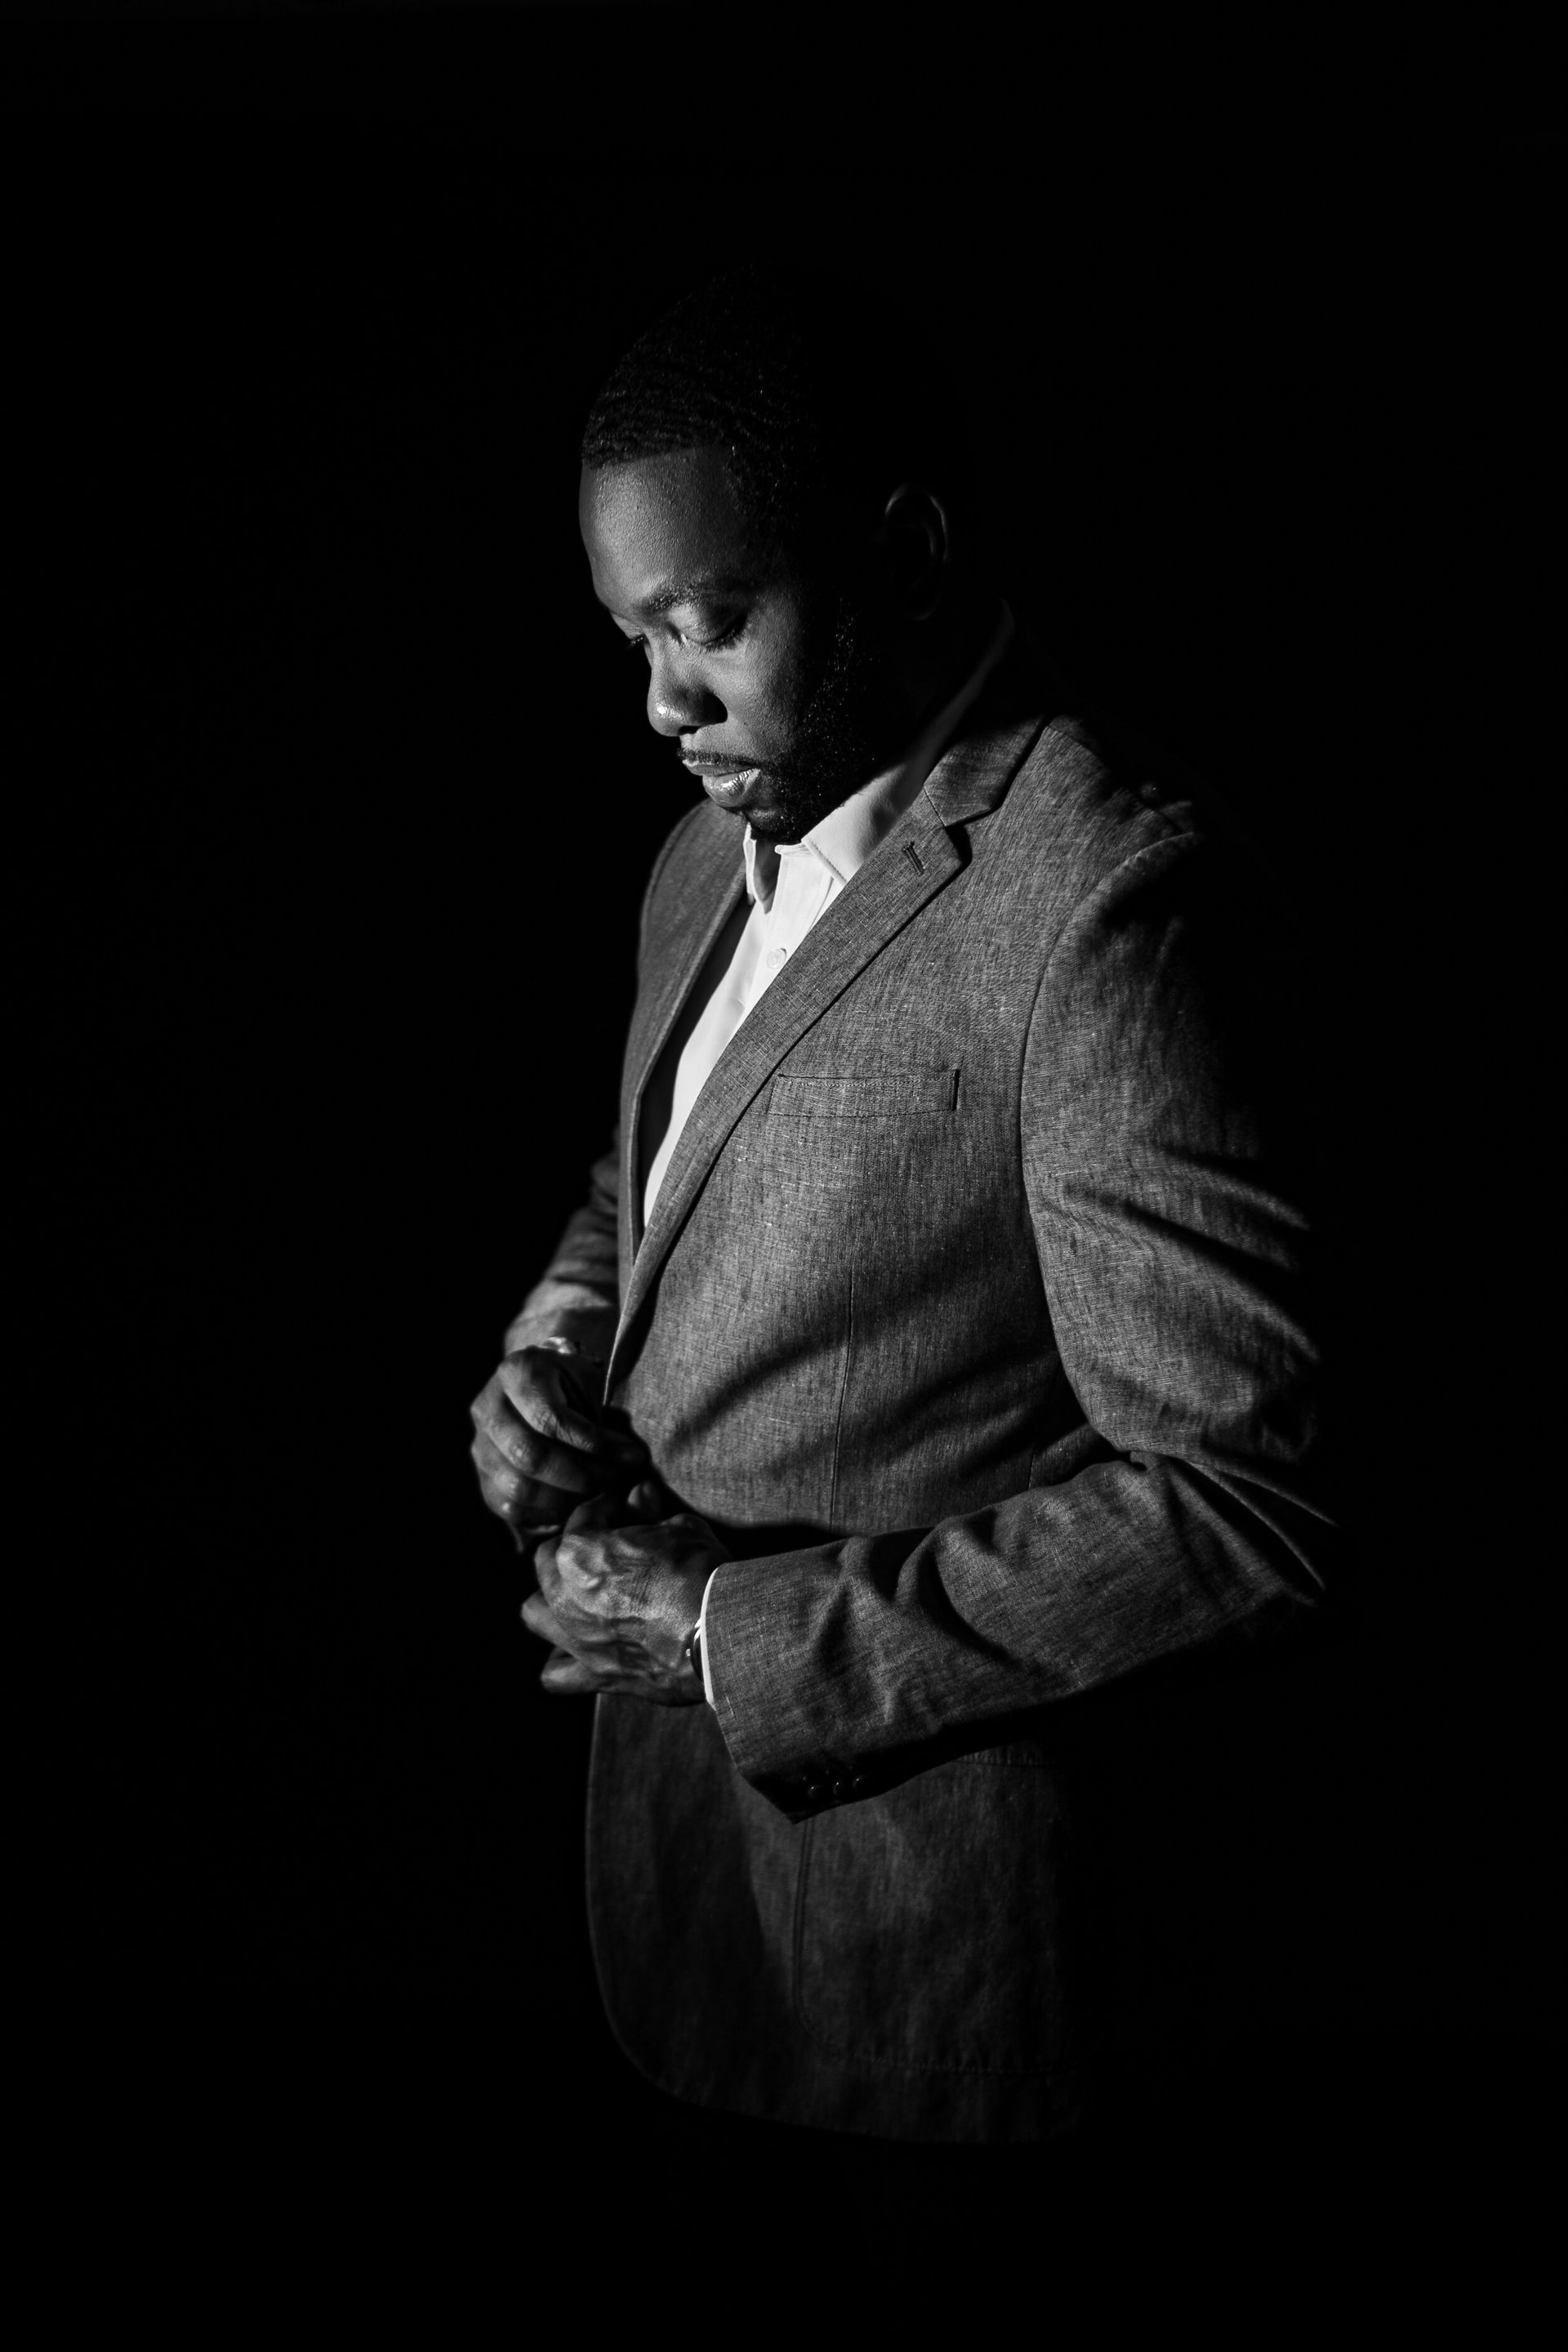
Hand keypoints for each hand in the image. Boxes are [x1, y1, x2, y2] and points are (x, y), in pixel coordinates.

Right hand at [469, 1344, 648, 1542]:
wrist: (540, 1386)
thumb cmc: (573, 1384)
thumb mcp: (589, 1382)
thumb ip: (605, 1417)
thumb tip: (632, 1460)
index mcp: (516, 1372)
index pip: (549, 1418)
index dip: (591, 1443)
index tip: (630, 1456)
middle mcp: (488, 1407)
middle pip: (530, 1455)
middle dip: (581, 1475)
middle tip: (616, 1480)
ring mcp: (479, 1443)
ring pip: (517, 1487)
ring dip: (565, 1499)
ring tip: (599, 1495)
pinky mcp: (482, 1474)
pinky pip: (508, 1506)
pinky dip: (545, 1514)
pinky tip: (574, 1507)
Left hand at [522, 1489, 729, 1705]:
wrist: (719, 1631)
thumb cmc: (699, 1571)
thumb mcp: (679, 1528)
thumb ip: (650, 1514)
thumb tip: (641, 1494)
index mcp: (579, 1551)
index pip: (584, 1516)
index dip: (606, 1508)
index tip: (622, 1508)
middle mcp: (565, 1595)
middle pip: (546, 1561)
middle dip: (569, 1549)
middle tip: (601, 1548)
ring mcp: (576, 1637)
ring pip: (534, 1612)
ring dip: (551, 1600)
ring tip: (579, 1596)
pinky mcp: (596, 1673)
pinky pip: (555, 1675)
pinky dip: (563, 1662)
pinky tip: (582, 1650)